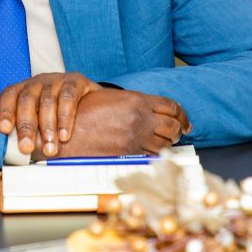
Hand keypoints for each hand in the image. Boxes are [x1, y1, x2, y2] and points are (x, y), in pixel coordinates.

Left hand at [0, 72, 100, 156]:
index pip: (9, 96)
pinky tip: (65, 135)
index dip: (5, 112)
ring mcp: (56, 80)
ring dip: (47, 127)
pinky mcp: (75, 81)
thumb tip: (2, 140)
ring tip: (50, 148)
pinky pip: (68, 97)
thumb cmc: (56, 117)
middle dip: (26, 127)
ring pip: (47, 101)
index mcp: (23, 90)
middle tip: (26, 148)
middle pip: (27, 100)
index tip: (4, 130)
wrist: (90, 106)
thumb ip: (22, 129)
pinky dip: (65, 118)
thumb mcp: (37, 121)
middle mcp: (37, 82)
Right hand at [54, 88, 191, 157]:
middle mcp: (140, 117)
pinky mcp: (128, 152)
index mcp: (137, 100)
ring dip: (169, 143)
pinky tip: (153, 152)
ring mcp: (135, 136)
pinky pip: (151, 154)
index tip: (185, 120)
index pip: (172, 106)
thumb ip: (133, 102)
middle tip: (179, 133)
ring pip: (165, 142)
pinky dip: (156, 154)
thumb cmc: (84, 111)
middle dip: (179, 130)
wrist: (67, 129)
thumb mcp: (111, 97)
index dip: (182, 114)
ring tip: (167, 143)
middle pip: (174, 125)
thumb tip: (148, 107)